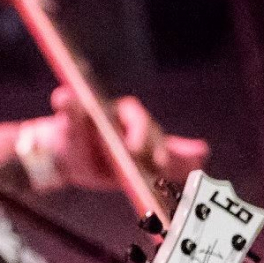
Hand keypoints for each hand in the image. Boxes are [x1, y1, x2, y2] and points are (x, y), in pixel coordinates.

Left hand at [41, 86, 208, 191]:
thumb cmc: (70, 136)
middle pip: (154, 135)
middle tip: (158, 165)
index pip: (134, 117)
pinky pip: (171, 161)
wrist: (71, 155)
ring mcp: (146, 145)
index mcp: (120, 113)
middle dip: (157, 150)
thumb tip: (63, 95)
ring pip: (166, 148)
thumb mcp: (68, 127)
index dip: (138, 132)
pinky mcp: (149, 162)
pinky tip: (200, 162)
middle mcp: (137, 126)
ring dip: (179, 158)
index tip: (134, 149)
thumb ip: (70, 113)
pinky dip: (185, 163)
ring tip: (194, 167)